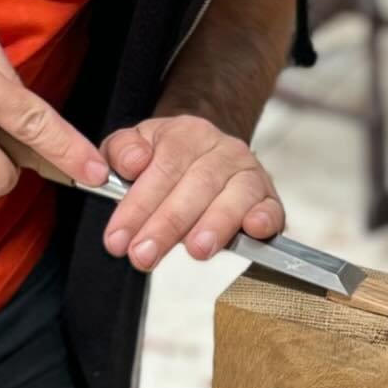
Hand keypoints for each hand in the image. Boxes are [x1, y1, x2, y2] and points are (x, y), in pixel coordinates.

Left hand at [99, 115, 283, 271]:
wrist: (207, 150)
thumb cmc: (167, 157)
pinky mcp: (268, 197)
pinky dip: (264, 218)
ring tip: (196, 250)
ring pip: (234, 196)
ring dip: (215, 223)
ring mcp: (248, 172)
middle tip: (143, 255)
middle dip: (167, 225)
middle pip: (195, 185)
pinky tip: (252, 230)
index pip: (162, 167)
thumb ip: (122, 151)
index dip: (138, 205)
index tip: (117, 239)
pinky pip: (271, 207)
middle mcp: (221, 149)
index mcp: (186, 133)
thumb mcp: (136, 146)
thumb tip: (133, 163)